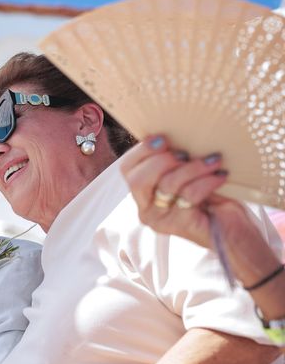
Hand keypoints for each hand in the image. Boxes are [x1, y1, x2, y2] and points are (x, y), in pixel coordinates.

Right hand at [120, 135, 249, 248]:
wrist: (234, 230)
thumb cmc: (212, 199)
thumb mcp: (189, 173)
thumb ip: (175, 160)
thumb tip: (173, 133)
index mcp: (143, 193)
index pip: (127, 169)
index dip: (141, 151)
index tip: (163, 138)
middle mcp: (146, 208)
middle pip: (137, 180)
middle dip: (161, 160)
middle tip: (185, 153)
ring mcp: (161, 219)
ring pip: (167, 184)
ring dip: (193, 167)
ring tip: (214, 160)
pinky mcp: (180, 226)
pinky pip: (189, 195)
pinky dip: (207, 181)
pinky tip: (221, 175)